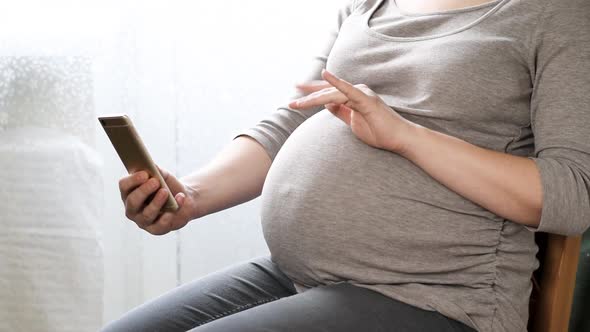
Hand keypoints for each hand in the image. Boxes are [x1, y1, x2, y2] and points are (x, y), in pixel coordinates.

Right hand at [118, 166, 200, 235]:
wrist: (185, 200)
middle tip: (156, 181)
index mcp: (130, 192)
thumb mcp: (164, 176)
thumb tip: (153, 166)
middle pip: (132, 201)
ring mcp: (143, 221)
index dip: (133, 180)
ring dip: (157, 202)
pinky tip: (176, 204)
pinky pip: (161, 225)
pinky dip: (170, 214)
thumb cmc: (169, 186)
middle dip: (144, 191)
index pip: (124, 186)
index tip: (145, 173)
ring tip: (166, 191)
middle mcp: (132, 208)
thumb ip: (157, 170)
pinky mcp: (156, 230)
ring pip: (147, 214)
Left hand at [290, 69, 416, 153]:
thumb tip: (327, 105)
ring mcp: (362, 94)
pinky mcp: (366, 100)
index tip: (296, 91)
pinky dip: (336, 82)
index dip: (312, 91)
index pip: (329, 92)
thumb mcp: (352, 122)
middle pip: (327, 93)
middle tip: (291, 103)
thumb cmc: (378, 131)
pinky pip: (348, 90)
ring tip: (298, 104)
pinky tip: (325, 74)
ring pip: (333, 94)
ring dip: (313, 98)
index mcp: (353, 97)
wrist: (398, 138)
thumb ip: (340, 112)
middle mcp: (356, 91)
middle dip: (308, 98)